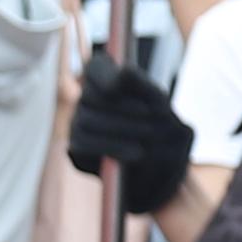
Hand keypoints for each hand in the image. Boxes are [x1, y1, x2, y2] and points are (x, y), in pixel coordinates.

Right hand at [65, 52, 193, 215]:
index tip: (123, 79)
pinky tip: (136, 155)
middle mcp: (87, 100)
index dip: (105, 72)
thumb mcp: (164, 110)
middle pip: (90, 95)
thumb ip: (146, 89)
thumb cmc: (165, 134)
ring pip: (86, 120)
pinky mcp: (76, 150)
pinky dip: (112, 148)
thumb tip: (123, 74)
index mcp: (107, 82)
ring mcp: (77, 124)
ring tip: (150, 137)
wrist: (163, 175)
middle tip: (152, 120)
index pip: (96, 67)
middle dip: (123, 108)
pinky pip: (83, 145)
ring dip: (120, 128)